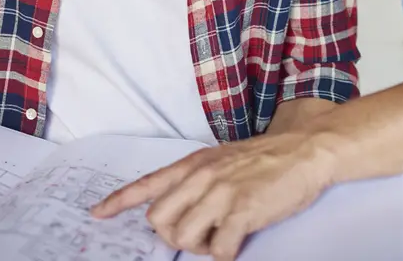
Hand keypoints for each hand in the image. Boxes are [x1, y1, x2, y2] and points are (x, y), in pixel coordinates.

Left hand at [91, 131, 335, 260]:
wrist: (305, 151)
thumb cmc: (267, 158)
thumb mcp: (223, 158)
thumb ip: (198, 178)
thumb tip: (179, 206)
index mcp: (194, 164)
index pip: (147, 184)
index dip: (118, 202)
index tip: (97, 214)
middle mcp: (201, 177)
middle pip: (159, 221)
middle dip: (172, 237)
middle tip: (198, 235)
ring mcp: (221, 194)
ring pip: (183, 237)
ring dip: (198, 248)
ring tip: (219, 238)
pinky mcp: (242, 211)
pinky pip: (218, 250)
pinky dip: (225, 254)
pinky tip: (238, 243)